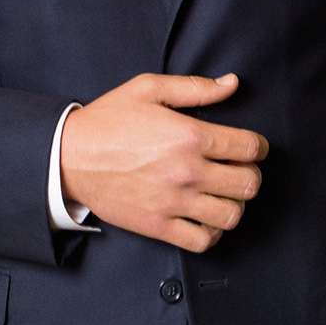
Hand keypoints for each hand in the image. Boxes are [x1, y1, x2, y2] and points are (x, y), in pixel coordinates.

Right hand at [59, 73, 268, 251]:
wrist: (68, 157)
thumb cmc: (107, 120)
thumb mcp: (147, 89)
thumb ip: (194, 88)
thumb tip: (232, 83)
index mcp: (188, 135)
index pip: (249, 147)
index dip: (257, 146)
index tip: (251, 147)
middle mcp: (187, 172)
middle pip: (249, 184)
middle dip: (249, 174)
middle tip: (236, 169)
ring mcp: (174, 203)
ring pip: (232, 215)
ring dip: (233, 203)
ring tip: (221, 193)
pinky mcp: (159, 226)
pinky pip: (203, 240)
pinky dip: (211, 232)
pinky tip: (203, 217)